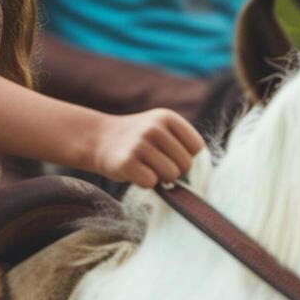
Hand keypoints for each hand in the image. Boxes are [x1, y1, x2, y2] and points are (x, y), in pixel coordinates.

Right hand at [87, 108, 204, 188]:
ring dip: (160, 177)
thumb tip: (200, 178)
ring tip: (145, 166)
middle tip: (154, 162)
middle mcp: (154, 127)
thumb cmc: (139, 141)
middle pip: (186, 164)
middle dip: (174, 169)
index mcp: (167, 117)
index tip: (169, 154)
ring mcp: (139, 144)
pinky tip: (133, 171)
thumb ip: (182, 145)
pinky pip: (151, 182)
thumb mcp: (161, 130)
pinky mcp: (126, 162)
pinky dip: (144, 182)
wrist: (99, 139)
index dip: (185, 156)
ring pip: (171, 175)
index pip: (197, 147)